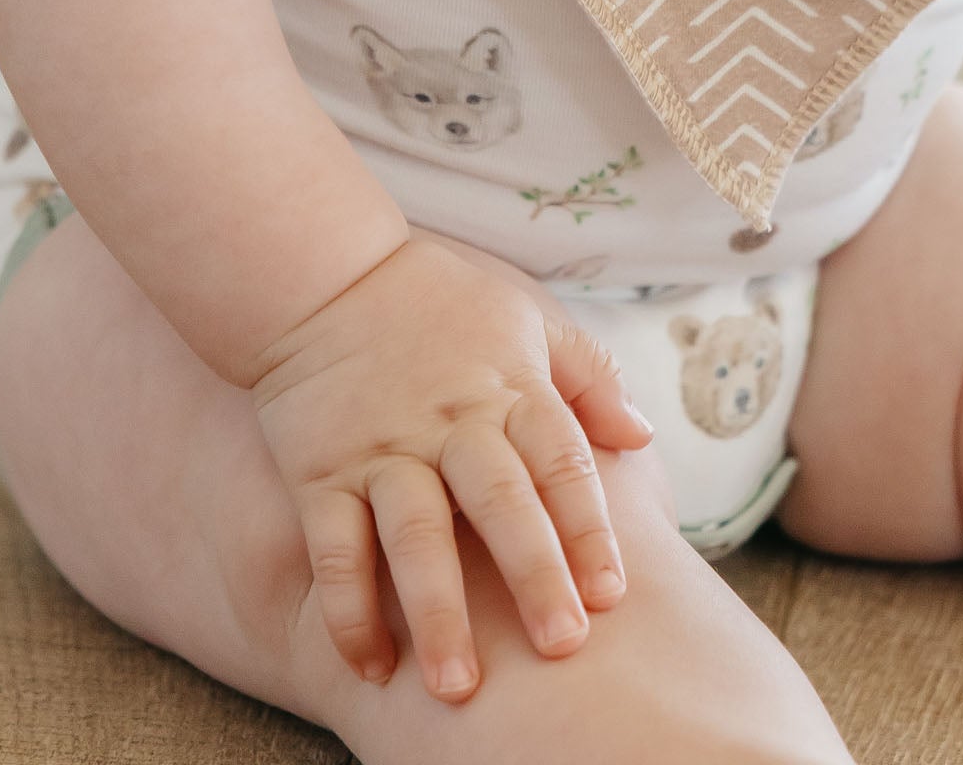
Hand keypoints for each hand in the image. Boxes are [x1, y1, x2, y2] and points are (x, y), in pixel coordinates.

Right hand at [245, 235, 653, 702]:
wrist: (323, 275)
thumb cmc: (438, 301)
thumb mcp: (525, 318)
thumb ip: (587, 376)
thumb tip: (641, 433)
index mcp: (507, 387)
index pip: (560, 460)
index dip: (588, 526)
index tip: (613, 592)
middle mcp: (450, 423)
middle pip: (499, 503)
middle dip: (533, 576)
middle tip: (563, 647)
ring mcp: (382, 450)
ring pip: (415, 537)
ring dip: (438, 612)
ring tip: (458, 687)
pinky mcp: (321, 472)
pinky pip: (335, 549)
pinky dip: (349, 609)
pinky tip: (370, 666)